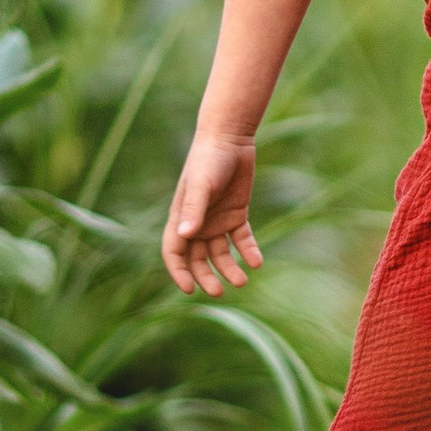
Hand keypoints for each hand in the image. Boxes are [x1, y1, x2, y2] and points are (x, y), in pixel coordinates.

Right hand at [162, 130, 261, 294]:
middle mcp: (197, 223)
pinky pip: (242, 240)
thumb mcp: (201, 185)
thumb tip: (184, 235)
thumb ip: (193, 209)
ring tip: (242, 281)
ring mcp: (217, 220)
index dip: (179, 272)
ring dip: (229, 268)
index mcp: (181, 217)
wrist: (230, 139)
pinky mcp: (237, 215)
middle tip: (219, 291)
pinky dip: (248, 251)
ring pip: (220, 254)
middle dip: (205, 276)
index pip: (174, 252)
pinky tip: (256, 262)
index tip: (189, 289)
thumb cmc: (208, 159)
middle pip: (197, 259)